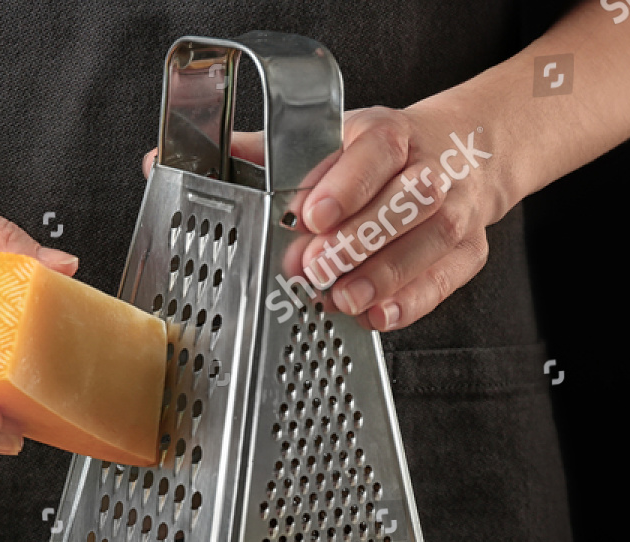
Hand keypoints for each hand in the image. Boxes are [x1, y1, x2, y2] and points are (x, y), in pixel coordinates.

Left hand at [142, 104, 506, 330]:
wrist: (464, 155)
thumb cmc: (377, 157)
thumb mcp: (322, 143)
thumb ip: (253, 156)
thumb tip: (162, 162)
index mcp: (388, 135)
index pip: (374, 151)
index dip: (345, 184)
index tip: (311, 215)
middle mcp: (428, 170)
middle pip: (406, 200)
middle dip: (358, 238)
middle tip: (316, 268)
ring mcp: (455, 211)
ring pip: (428, 241)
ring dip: (383, 275)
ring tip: (343, 299)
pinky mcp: (467, 252)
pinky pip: (444, 279)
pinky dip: (412, 301)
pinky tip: (378, 317)